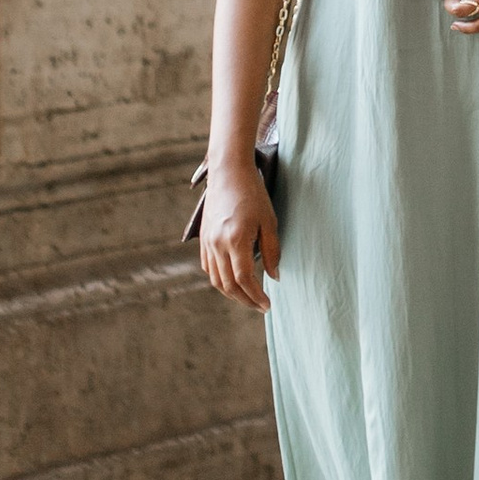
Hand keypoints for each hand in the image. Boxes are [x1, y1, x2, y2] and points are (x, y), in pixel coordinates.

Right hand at [198, 159, 280, 315]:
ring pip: (216, 280)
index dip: (255, 296)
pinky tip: (232, 282)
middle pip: (228, 285)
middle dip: (245, 300)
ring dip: (231, 293)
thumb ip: (272, 251)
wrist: (228, 172)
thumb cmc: (253, 194)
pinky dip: (220, 280)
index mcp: (236, 240)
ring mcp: (207, 242)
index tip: (267, 305)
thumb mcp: (269, 221)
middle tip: (260, 306)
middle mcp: (217, 244)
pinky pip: (209, 268)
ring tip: (248, 298)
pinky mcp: (203, 238)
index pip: (244, 279)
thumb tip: (274, 276)